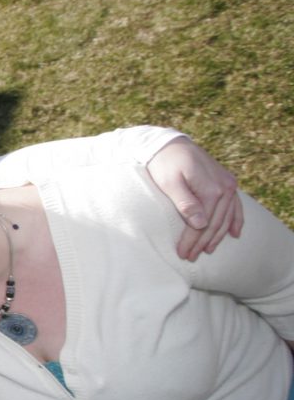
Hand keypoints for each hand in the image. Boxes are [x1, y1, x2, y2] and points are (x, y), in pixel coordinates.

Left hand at [145, 137, 242, 260]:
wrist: (169, 144)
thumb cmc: (164, 163)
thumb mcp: (170, 183)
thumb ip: (185, 203)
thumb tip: (200, 224)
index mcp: (212, 189)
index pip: (204, 223)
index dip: (193, 240)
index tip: (183, 253)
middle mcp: (225, 187)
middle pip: (215, 222)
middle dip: (202, 242)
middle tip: (189, 256)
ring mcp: (228, 184)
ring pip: (226, 217)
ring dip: (217, 235)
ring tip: (207, 250)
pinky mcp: (225, 182)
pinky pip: (235, 206)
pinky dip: (235, 220)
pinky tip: (234, 233)